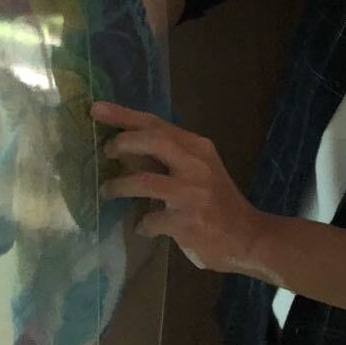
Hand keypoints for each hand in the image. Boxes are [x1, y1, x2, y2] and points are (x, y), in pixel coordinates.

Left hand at [95, 102, 268, 273]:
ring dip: (119, 186)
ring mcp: (193, 193)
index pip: (156, 123)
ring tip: (107, 192)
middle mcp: (196, 164)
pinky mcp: (189, 221)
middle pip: (152, 140)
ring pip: (145, 181)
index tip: (96, 108)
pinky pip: (151, 220)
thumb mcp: (198, 172)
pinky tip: (143, 228)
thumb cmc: (218, 203)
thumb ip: (168, 159)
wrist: (248, 237)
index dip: (124, 115)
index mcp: (198, 147)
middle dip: (122, 142)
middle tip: (106, 151)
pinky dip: (142, 224)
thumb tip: (126, 149)